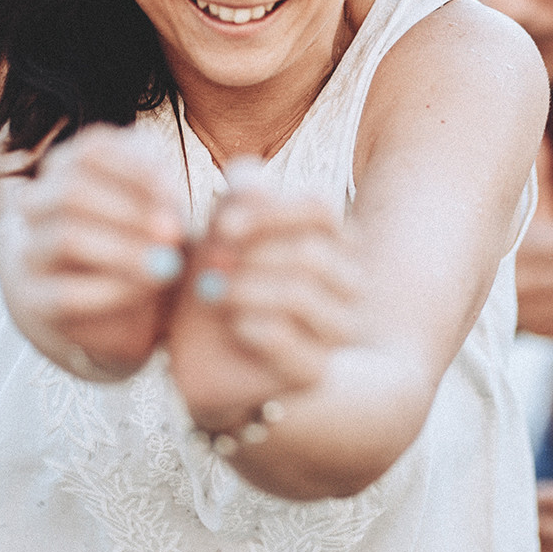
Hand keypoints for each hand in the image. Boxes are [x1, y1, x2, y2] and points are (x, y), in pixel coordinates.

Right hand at [0, 123, 188, 378]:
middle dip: (129, 209)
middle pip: (71, 190)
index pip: (90, 149)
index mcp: (66, 168)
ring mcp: (29, 251)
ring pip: (66, 237)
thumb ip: (158, 188)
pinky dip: (112, 289)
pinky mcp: (36, 300)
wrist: (112, 306)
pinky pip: (65, 292)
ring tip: (165, 265)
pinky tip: (146, 288)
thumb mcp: (152, 206)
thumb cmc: (140, 240)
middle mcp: (37, 204)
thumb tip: (163, 192)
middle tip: (174, 231)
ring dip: (123, 250)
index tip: (173, 190)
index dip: (134, 167)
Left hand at [167, 161, 361, 434]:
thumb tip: (245, 182)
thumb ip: (237, 201)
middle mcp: (348, 281)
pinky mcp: (315, 369)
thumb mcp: (220, 235)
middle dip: (252, 256)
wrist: (204, 355)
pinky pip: (285, 337)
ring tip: (213, 293)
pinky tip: (232, 324)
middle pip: (311, 252)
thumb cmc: (218, 284)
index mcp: (333, 239)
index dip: (270, 212)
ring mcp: (338, 328)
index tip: (221, 225)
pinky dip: (249, 324)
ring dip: (245, 288)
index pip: (319, 209)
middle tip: (211, 265)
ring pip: (301, 294)